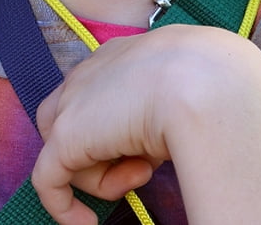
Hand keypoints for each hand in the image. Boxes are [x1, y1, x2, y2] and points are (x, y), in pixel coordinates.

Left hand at [31, 25, 260, 224]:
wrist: (205, 81)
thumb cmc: (213, 83)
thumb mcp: (192, 88)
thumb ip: (169, 103)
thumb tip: (165, 133)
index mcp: (126, 54)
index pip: (104, 91)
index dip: (120, 127)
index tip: (148, 152)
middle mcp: (93, 70)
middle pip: (78, 118)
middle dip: (105, 151)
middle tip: (144, 169)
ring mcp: (74, 101)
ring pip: (65, 148)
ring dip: (100, 176)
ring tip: (143, 173)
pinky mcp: (64, 136)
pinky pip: (48, 179)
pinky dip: (62, 206)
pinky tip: (87, 224)